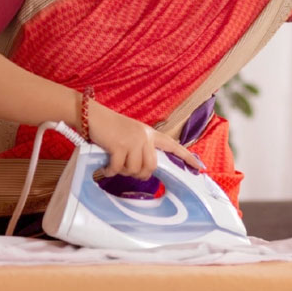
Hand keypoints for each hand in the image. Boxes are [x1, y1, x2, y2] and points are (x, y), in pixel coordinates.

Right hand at [87, 101, 204, 180]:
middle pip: (151, 166)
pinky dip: (110, 171)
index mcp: (149, 133)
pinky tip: (105, 168)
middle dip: (139, 174)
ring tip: (114, 164)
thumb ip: (140, 148)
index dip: (186, 157)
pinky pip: (119, 169)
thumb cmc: (108, 127)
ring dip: (123, 172)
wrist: (92, 116)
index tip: (199, 167)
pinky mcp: (120, 145)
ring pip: (135, 170)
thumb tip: (144, 170)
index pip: (172, 145)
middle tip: (127, 171)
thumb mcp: (130, 134)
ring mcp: (133, 140)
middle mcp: (145, 136)